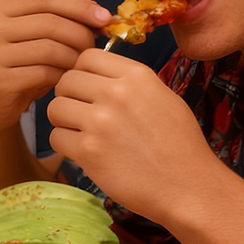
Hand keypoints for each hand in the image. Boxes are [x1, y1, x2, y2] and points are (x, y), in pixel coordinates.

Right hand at [0, 0, 109, 133]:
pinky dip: (62, 76)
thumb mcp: (31, 38)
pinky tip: (65, 80)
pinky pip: (44, 73)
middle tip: (94, 49)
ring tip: (80, 66)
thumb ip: (58, 21)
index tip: (105, 17)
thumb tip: (101, 16)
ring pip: (50, 48)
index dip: (79, 5)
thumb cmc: (19, 67)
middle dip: (81, 35)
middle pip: (50, 22)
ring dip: (74, 58)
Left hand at [48, 49, 213, 216]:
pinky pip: (55, 137)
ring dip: (63, 121)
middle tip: (82, 114)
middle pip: (66, 80)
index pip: (87, 56)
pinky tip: (85, 152)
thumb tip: (97, 75)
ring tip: (83, 133)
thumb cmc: (179, 146)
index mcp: (137, 76)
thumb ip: (130, 84)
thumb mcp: (164, 99)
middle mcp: (116, 94)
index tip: (88, 88)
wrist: (189, 187)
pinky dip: (65, 145)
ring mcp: (100, 122)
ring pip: (55, 108)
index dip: (82, 72)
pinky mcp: (88, 150)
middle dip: (69, 96)